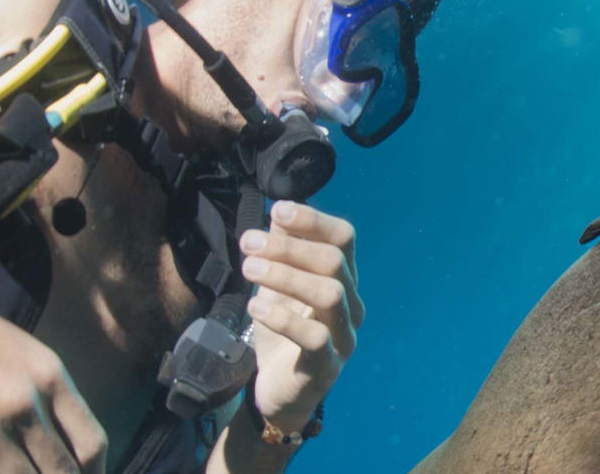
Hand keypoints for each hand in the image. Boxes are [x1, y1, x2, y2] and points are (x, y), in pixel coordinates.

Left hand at [236, 201, 363, 429]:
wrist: (280, 390)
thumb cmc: (282, 331)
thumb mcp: (277, 285)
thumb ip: (281, 250)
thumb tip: (278, 210)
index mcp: (343, 279)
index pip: (344, 238)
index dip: (314, 220)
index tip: (277, 210)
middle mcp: (351, 304)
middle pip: (334, 262)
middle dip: (289, 247)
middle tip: (248, 244)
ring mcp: (344, 336)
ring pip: (330, 294)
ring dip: (286, 276)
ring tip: (248, 269)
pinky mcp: (327, 366)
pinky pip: (315, 338)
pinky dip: (282, 318)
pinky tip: (255, 308)